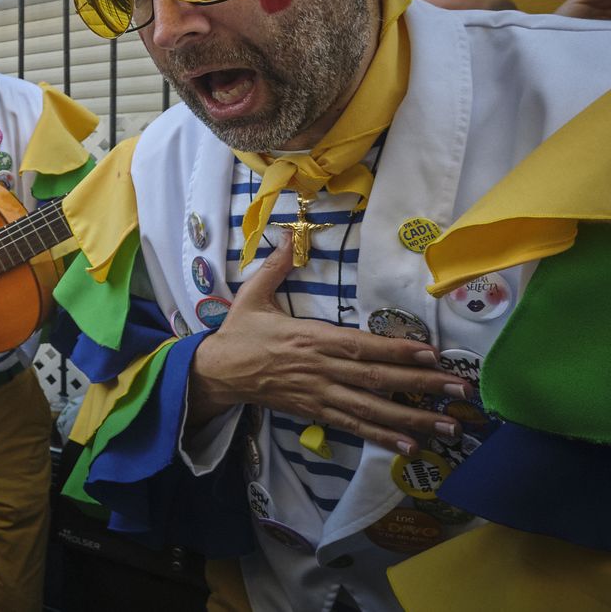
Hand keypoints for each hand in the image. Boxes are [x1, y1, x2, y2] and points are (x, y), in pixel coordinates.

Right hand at [189, 235, 470, 454]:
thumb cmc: (239, 334)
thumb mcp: (253, 295)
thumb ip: (276, 266)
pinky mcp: (314, 412)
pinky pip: (353, 426)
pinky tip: (410, 445)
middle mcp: (320, 369)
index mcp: (309, 338)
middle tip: (462, 390)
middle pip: (376, 379)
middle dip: (421, 385)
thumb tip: (289, 233)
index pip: (360, 346)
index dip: (397, 350)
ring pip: (371, 408)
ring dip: (412, 418)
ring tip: (449, 425)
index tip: (432, 353)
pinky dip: (381, 436)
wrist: (216, 373)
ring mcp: (319, 394)